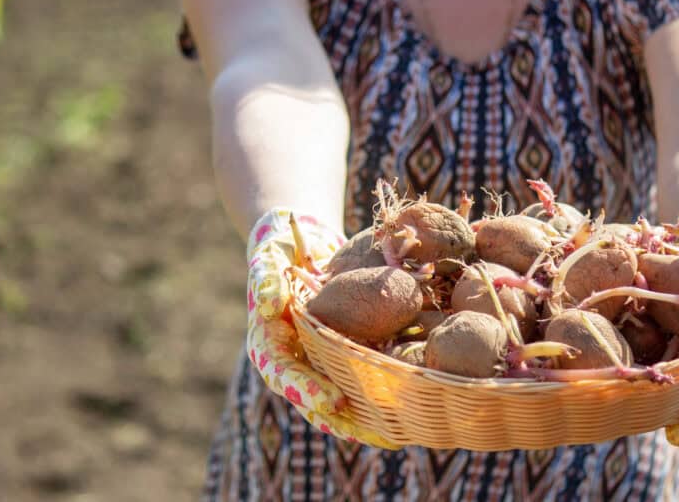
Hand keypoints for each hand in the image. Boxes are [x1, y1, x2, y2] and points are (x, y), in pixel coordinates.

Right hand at [245, 208, 399, 448]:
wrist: (298, 245)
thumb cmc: (278, 254)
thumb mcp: (267, 261)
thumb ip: (265, 281)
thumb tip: (269, 303)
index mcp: (272, 349)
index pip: (286, 377)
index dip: (309, 392)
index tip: (334, 402)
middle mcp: (296, 364)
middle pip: (317, 402)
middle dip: (347, 421)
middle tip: (376, 434)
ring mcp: (319, 363)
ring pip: (342, 399)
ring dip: (369, 418)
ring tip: (400, 433)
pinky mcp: (342, 355)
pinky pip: (360, 378)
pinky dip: (382, 392)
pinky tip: (413, 405)